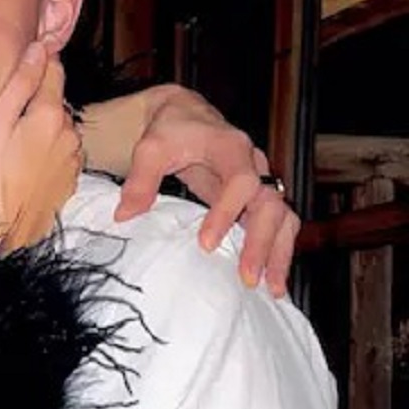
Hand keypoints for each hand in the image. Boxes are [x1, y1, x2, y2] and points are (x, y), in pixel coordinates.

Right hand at [0, 41, 82, 253]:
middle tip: (4, 116)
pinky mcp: (68, 182)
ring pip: (58, 128)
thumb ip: (19, 85)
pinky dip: (44, 154)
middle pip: (55, 100)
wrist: (2, 237)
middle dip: (35, 101)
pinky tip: (22, 167)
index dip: (36, 62)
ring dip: (40, 130)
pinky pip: (59, 155)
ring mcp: (71, 160)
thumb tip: (38, 49)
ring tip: (10, 146)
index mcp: (50, 114)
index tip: (19, 68)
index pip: (53, 68)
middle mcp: (69, 133)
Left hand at [111, 86, 298, 295]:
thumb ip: (140, 179)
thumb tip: (125, 216)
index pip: (241, 182)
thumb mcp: (151, 147)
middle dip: (261, 244)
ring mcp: (259, 184)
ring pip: (283, 218)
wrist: (186, 117)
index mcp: (231, 149)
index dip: (227, 212)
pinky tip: (271, 282)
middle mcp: (254, 166)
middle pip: (272, 206)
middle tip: (246, 278)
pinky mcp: (256, 200)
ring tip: (272, 290)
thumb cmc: (170, 131)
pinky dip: (278, 252)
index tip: (206, 244)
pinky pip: (277, 226)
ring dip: (279, 254)